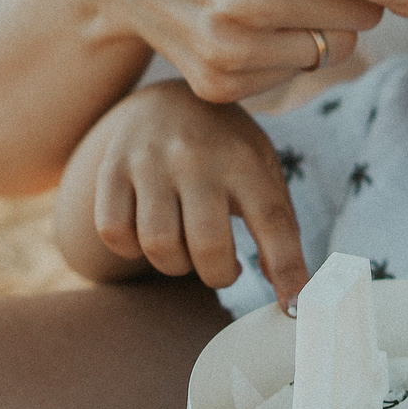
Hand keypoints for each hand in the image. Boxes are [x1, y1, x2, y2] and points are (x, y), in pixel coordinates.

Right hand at [79, 83, 310, 301]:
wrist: (168, 98)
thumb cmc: (226, 150)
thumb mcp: (262, 170)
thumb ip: (279, 227)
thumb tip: (294, 297)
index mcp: (245, 158)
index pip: (272, 222)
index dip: (287, 271)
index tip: (295, 310)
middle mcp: (196, 156)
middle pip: (208, 245)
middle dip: (218, 275)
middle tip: (223, 267)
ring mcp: (150, 161)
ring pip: (158, 245)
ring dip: (175, 265)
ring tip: (186, 249)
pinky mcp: (112, 169)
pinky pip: (114, 232)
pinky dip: (131, 249)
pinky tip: (147, 235)